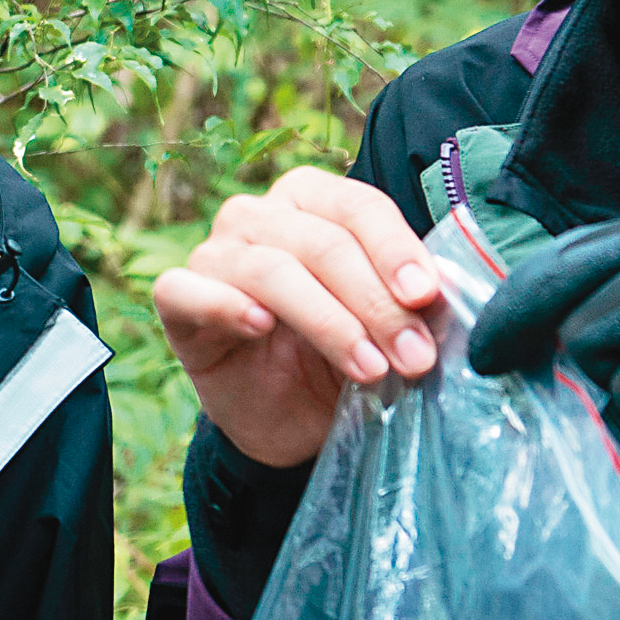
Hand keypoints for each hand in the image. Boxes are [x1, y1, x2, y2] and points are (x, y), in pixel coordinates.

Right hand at [153, 169, 449, 468]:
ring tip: (372, 369)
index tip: (427, 296)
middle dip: (376, 303)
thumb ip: (411, 303)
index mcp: (312, 201)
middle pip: (322, 243)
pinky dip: (226, 304)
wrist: (288, 418)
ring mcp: (214, 253)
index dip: (396, 249)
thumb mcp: (387, 327)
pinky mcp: (176, 298)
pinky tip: (261, 328)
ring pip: (271, 269)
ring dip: (330, 322)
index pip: (358, 206)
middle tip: (414, 356)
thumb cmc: (338, 355)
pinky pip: (188, 290)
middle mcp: (258, 215)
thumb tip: (443, 293)